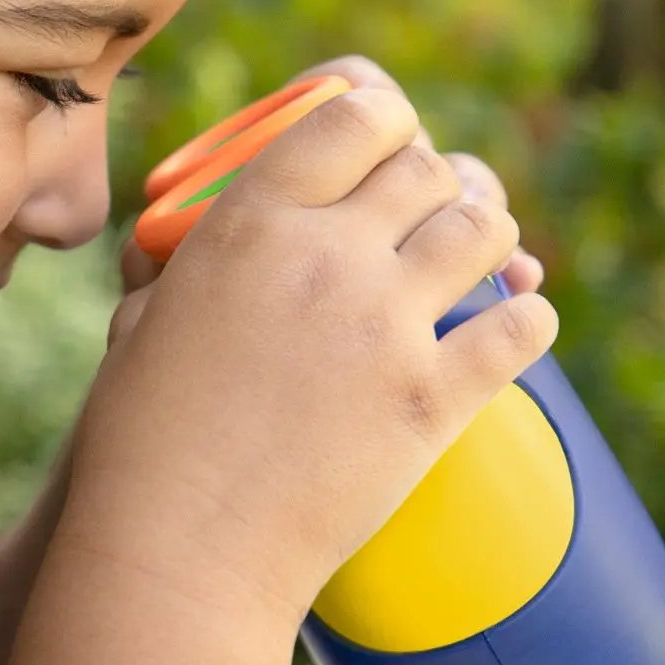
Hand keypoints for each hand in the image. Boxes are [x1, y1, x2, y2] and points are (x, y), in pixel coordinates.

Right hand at [75, 79, 558, 625]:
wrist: (177, 552)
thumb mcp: (142, 323)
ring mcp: (387, 326)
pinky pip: (521, 325)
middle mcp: (325, 256)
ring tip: (485, 254)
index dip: (388, 115)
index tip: (393, 135)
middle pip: (428, 169)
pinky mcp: (434, 400)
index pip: (356, 113)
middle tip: (441, 204)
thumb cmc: (138, 444)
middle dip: (441, 180)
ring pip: (485, 232)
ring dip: (491, 235)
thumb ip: (182, 267)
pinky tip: (515, 319)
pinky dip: (526, 315)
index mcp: (248, 221)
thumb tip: (183, 248)